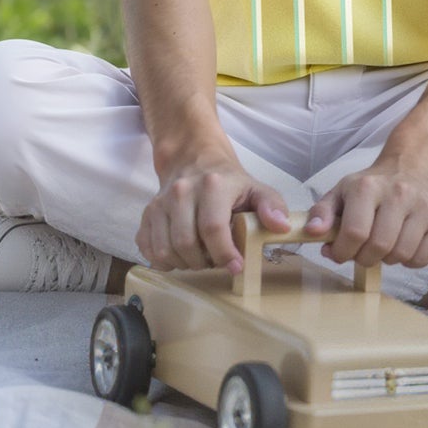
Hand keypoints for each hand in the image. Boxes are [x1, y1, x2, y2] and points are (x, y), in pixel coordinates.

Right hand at [139, 153, 290, 274]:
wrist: (194, 161)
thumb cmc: (228, 183)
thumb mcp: (256, 189)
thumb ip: (272, 207)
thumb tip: (281, 227)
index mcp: (212, 185)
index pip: (213, 228)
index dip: (224, 254)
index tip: (235, 267)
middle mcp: (181, 192)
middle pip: (186, 243)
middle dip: (204, 262)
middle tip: (217, 262)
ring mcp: (159, 203)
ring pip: (165, 250)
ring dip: (185, 264)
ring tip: (201, 258)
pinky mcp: (146, 214)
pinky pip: (147, 248)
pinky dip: (164, 261)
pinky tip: (181, 257)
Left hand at [305, 158, 427, 270]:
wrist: (418, 166)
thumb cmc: (374, 185)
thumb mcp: (342, 191)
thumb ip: (322, 212)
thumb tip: (312, 232)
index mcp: (368, 186)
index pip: (355, 232)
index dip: (342, 251)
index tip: (339, 252)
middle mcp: (400, 194)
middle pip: (379, 247)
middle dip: (364, 258)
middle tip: (362, 250)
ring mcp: (424, 208)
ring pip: (401, 255)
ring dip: (387, 259)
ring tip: (384, 243)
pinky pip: (422, 259)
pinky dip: (409, 260)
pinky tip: (403, 244)